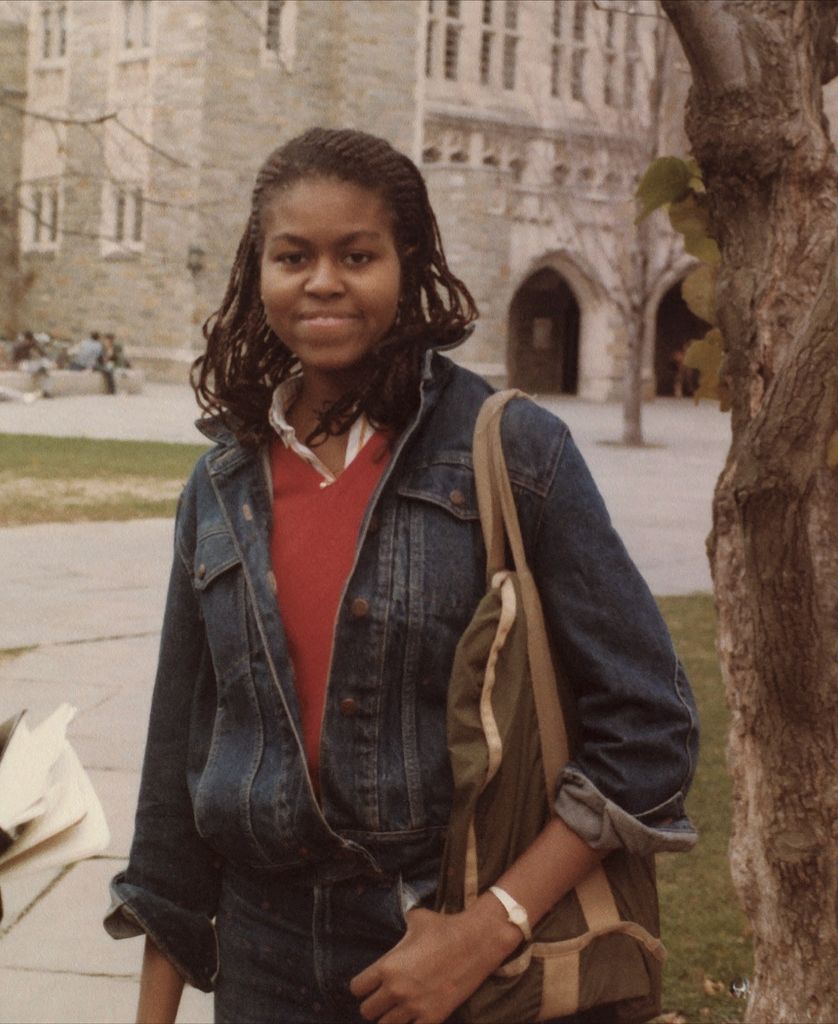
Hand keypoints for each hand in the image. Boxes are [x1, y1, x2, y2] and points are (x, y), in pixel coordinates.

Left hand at [349, 904, 518, 1023]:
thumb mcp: (415, 919)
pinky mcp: (432, 1017)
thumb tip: (398, 920)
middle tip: (384, 997)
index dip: (362, 986)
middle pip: (367, 1011)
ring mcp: (414, 1006)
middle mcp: (396, 989)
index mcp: (388, 966)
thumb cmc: (444, 927)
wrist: (476, 942)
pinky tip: (414, 1017)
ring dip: (390, 1018)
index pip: (357, 988)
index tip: (370, 983)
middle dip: (374, 1004)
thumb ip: (400, 926)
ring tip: (398, 1009)